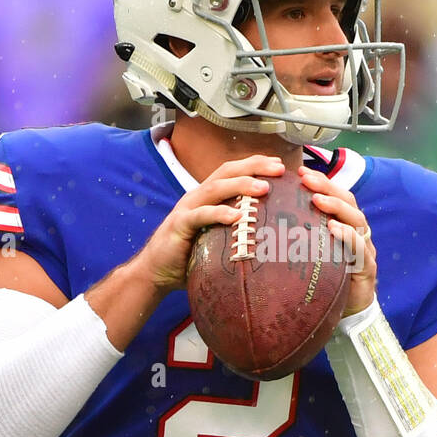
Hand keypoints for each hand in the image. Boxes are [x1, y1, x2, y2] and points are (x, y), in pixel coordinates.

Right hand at [135, 154, 285, 291]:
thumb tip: (271, 236)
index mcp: (208, 197)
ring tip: (264, 187)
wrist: (157, 271)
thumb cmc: (191, 256)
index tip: (280, 165)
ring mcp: (188, 208)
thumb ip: (237, 231)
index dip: (255, 164)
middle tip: (279, 169)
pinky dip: (219, 213)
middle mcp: (198, 197)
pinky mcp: (179, 225)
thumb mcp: (218, 238)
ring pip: (215, 188)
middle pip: (227, 172)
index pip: (233, 172)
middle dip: (254, 166)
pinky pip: (200, 215)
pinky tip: (236, 216)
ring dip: (241, 185)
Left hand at [298, 165, 375, 317]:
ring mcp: (365, 249)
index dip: (322, 182)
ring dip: (337, 207)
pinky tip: (334, 229)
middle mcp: (358, 233)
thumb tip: (268, 222)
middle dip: (328, 187)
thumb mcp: (312, 254)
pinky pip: (360, 248)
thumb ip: (301, 237)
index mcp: (345, 226)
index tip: (301, 171)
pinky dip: (348, 236)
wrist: (348, 312)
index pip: (337, 197)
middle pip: (348, 202)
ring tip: (318, 199)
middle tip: (307, 179)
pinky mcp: (367, 268)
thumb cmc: (327, 280)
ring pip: (357, 221)